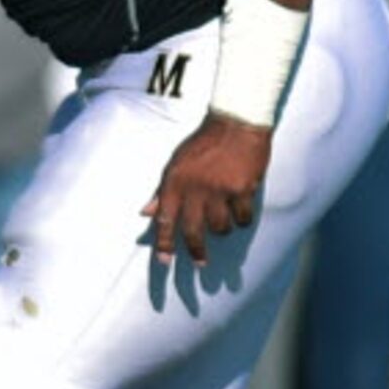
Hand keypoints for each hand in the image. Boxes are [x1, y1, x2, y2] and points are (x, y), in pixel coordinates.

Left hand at [142, 112, 272, 263]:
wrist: (235, 123)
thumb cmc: (203, 143)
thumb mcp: (175, 163)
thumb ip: (162, 190)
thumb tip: (146, 212)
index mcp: (175, 182)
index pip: (164, 219)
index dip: (164, 243)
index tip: (164, 261)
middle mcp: (195, 189)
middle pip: (192, 230)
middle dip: (195, 250)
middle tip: (200, 264)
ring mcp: (219, 190)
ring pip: (220, 227)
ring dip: (221, 230)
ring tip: (223, 222)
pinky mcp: (242, 189)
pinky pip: (242, 217)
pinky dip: (242, 220)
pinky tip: (241, 213)